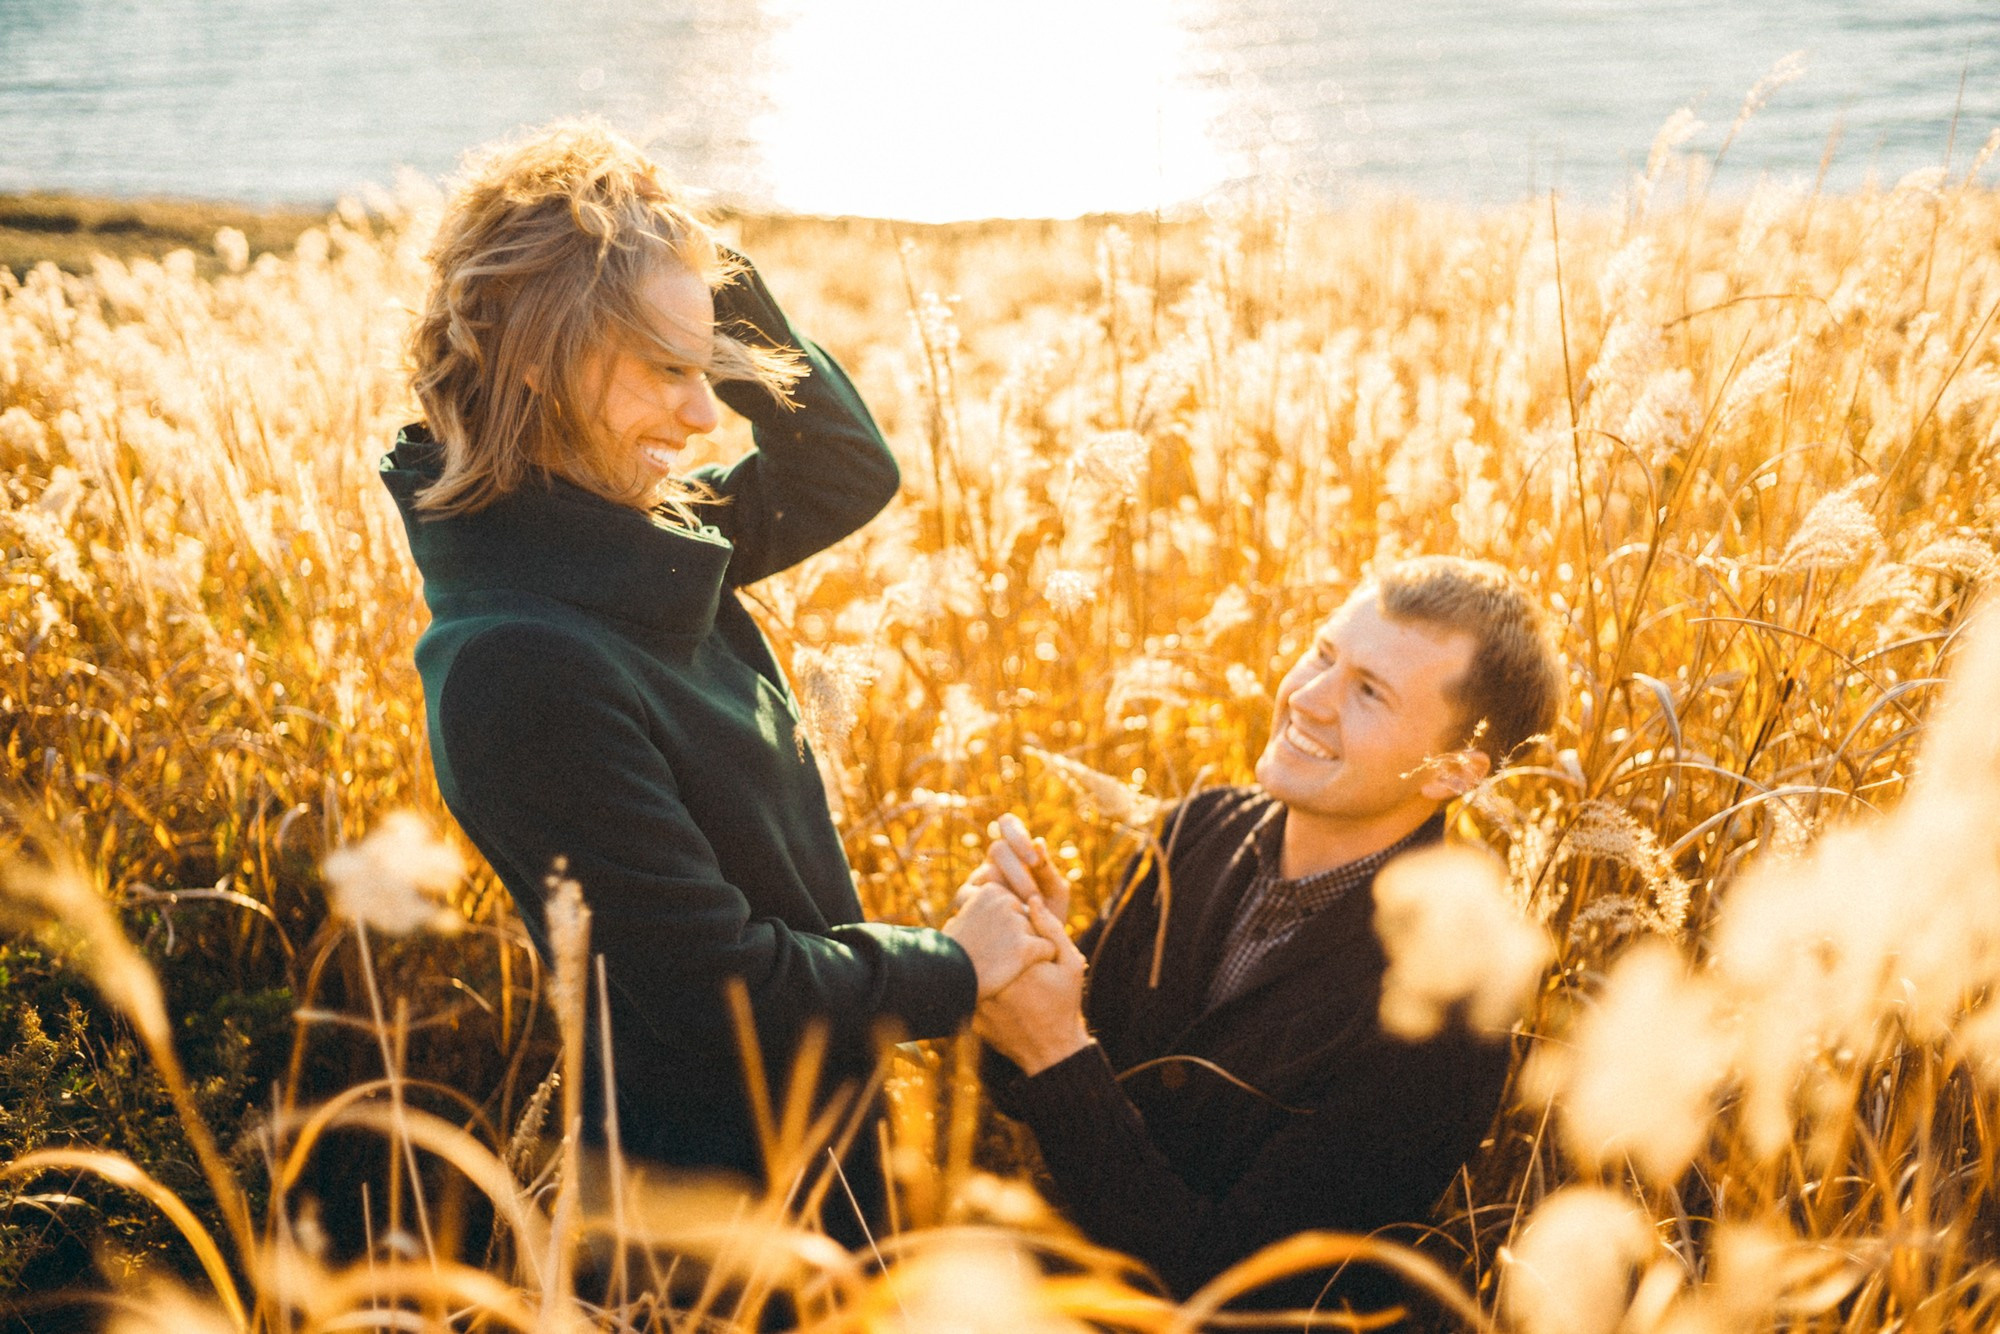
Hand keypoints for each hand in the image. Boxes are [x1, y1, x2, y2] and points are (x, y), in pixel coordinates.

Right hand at [942, 880, 1056, 999]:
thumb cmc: (956, 953)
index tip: (987, 940)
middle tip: (995, 953)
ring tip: (1002, 962)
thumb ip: (991, 907)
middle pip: (1031, 920)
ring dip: (1028, 951)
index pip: (1018, 907)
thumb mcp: (967, 918)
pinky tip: (1019, 969)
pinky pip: (1049, 949)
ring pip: (1041, 935)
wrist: (947, 980)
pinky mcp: (1025, 946)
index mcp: (992, 890)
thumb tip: (1021, 902)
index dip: (1007, 928)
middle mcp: (1006, 901)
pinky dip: (1040, 961)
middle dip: (1021, 938)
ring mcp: (1016, 924)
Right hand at [951, 814, 1070, 922]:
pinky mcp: (966, 905)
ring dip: (1010, 896)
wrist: (1033, 958)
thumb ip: (1048, 872)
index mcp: (1015, 854)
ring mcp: (976, 884)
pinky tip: (1009, 928)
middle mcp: (992, 864)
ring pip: (986, 876)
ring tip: (1027, 919)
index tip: (1033, 861)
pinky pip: (972, 899)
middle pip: (997, 849)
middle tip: (1033, 898)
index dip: (1017, 835)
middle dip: (1018, 874)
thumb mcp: (1054, 896)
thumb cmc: (1047, 921)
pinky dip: (994, 913)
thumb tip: (1039, 841)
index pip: (1007, 824)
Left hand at [974, 897, 1090, 1076]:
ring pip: (971, 961)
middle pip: (984, 941)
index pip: (1004, 925)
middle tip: (1004, 938)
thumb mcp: (1070, 964)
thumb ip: (1053, 930)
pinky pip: (965, 983)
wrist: (1049, 1050)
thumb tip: (1032, 900)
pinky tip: (985, 975)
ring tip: (993, 956)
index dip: (1011, 921)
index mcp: (1022, 963)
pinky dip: (971, 975)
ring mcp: (981, 998)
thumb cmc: (1063, 1004)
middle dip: (992, 936)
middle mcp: (997, 980)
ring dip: (978, 953)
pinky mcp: (971, 1011)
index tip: (1018, 924)